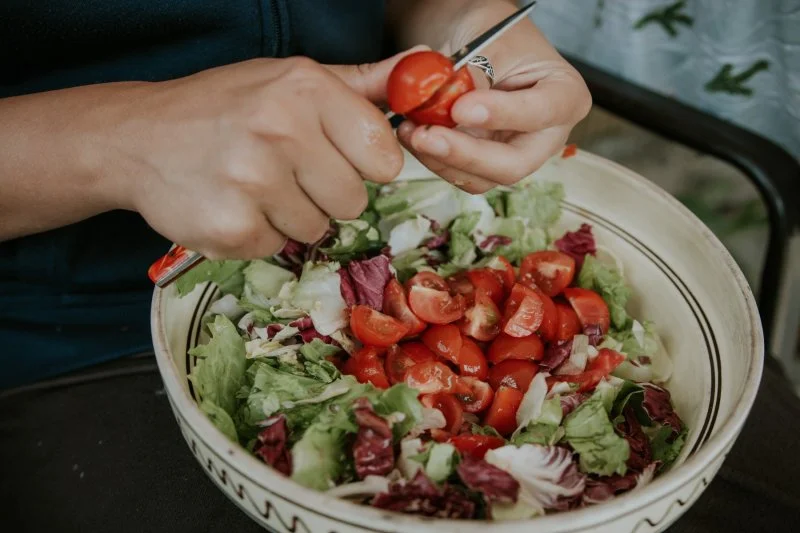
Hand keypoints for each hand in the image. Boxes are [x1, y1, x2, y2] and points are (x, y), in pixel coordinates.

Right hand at [101, 53, 414, 258]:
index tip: (338, 158)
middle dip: (326, 193)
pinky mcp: (231, 228)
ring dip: (291, 216)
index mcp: (306, 88)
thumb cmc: (226, 108)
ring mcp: (253, 182)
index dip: (365, 165)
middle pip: (355, 201)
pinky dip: (259, 235)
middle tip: (285, 171)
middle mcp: (281, 130)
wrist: (138, 138)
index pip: (385, 156)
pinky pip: (277, 249)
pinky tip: (232, 204)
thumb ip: (361, 84)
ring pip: (317, 230)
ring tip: (253, 185)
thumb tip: (424, 71)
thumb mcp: (289, 79)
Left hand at [395, 2, 590, 193]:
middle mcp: (545, 135)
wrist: (477, 42)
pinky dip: (433, 158)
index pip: (541, 113)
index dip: (501, 115)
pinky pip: (460, 173)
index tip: (461, 108)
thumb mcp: (490, 41)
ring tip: (411, 130)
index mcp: (565, 96)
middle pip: (512, 164)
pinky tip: (412, 135)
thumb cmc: (495, 34)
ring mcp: (514, 153)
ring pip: (482, 178)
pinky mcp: (485, 163)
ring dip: (441, 159)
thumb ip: (478, 75)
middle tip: (426, 135)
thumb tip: (453, 106)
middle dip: (465, 155)